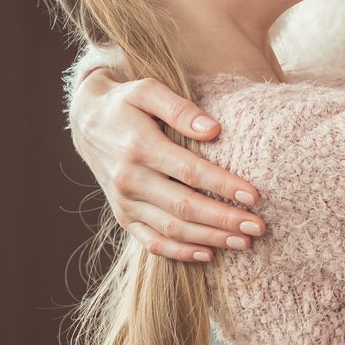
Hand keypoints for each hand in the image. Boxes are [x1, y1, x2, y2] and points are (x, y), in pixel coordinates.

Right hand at [69, 66, 266, 261]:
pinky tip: (208, 254)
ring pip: (171, 229)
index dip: (224, 186)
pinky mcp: (122, 216)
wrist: (86, 122)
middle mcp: (130, 179)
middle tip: (258, 227)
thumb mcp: (148, 90)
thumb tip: (213, 130)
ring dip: (210, 239)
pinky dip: (178, 252)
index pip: (190, 172)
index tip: (255, 196)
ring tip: (244, 242)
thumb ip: (180, 108)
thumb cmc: (126, 102)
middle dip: (224, 220)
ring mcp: (124, 202)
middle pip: (184, 207)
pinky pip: (150, 241)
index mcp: (140, 147)